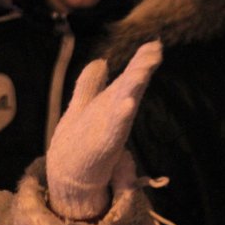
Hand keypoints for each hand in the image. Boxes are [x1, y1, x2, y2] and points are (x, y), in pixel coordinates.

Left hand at [46, 40, 161, 219]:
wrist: (70, 179)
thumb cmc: (81, 144)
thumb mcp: (83, 108)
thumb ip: (90, 86)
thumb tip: (100, 61)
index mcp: (110, 106)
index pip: (126, 80)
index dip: (140, 63)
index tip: (155, 45)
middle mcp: (114, 117)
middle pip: (129, 89)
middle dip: (140, 70)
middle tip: (155, 50)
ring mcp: (110, 132)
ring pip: (123, 106)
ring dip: (132, 89)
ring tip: (141, 72)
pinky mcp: (102, 148)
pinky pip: (113, 131)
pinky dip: (120, 117)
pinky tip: (127, 104)